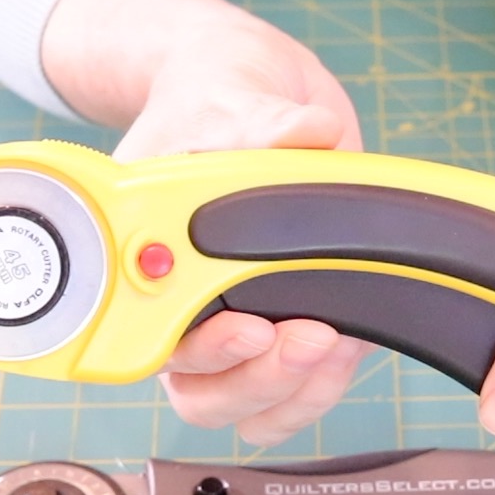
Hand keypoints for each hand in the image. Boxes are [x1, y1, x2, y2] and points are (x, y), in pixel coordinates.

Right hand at [43, 0, 369, 445]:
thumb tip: (305, 131)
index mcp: (145, 257)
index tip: (251, 330)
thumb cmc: (215, 96)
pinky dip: (322, 385)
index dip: (201, 351)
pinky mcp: (282, 325)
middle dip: (258, 379)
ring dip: (294, 389)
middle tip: (310, 337)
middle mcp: (179, 302)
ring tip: (335, 342)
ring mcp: (230, 319)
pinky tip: (349, 342)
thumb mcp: (231, 96)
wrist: (251, 90)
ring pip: (246, 405)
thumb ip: (264, 122)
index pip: (152, 338)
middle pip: (201, 392)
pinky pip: (291, 394)